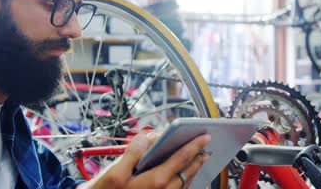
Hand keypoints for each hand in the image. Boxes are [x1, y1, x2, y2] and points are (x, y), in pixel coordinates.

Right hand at [79, 132, 210, 188]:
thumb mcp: (115, 172)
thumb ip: (133, 152)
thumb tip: (147, 136)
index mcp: (155, 181)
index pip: (181, 158)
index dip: (194, 145)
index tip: (204, 137)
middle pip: (187, 172)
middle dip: (197, 158)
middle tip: (206, 147)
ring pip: (184, 183)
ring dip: (192, 170)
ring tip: (198, 160)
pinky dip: (184, 182)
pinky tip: (182, 177)